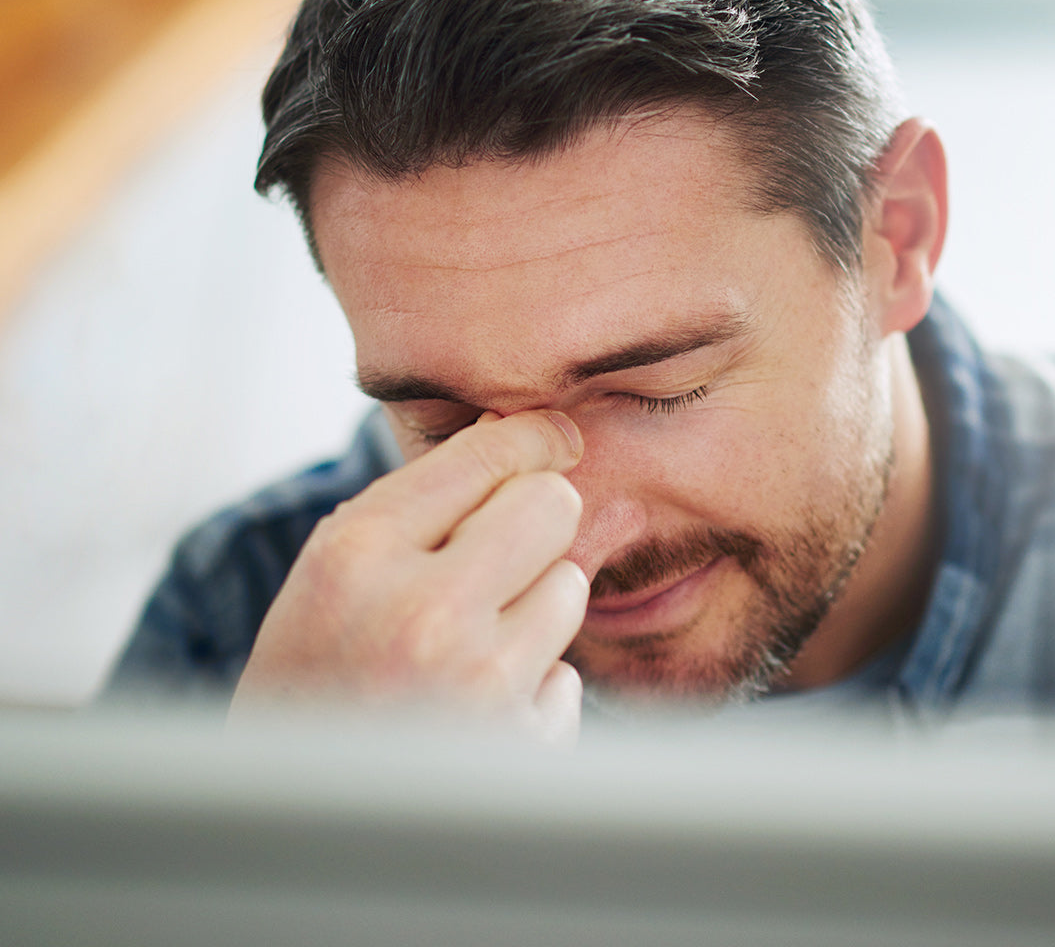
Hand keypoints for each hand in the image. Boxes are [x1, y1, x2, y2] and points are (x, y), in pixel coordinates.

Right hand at [229, 409, 587, 745]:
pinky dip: (531, 690)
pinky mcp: (522, 750)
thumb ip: (428, 502)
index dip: (532, 436)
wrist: (285, 817)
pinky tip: (472, 714)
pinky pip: (567, 677)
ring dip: (533, 609)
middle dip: (535, 519)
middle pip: (552, 505)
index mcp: (358, 555)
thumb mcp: (337, 570)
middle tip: (498, 553)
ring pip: (570, 587)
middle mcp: (423, 615)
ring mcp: (480, 689)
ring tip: (466, 648)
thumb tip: (538, 436)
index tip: (554, 438)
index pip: (486, 455)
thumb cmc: (312, 676)